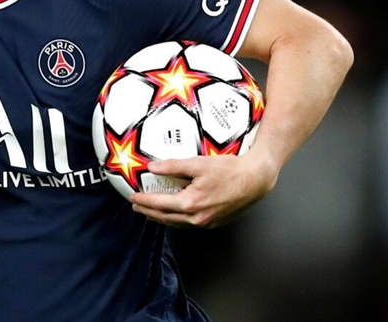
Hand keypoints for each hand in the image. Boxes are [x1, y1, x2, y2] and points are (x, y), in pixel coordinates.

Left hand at [129, 152, 276, 228]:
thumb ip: (172, 166)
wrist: (255, 180)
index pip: (160, 204)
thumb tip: (151, 167)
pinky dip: (176, 220)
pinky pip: (189, 224)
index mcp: (190, 204)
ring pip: (177, 223)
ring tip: (150, 212)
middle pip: (166, 217)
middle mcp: (197, 218)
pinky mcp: (215, 222)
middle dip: (149, 212)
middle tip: (136, 206)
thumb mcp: (198, 163)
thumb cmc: (229, 170)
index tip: (132, 197)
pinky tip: (173, 214)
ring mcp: (207, 222)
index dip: (144, 201)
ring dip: (161, 218)